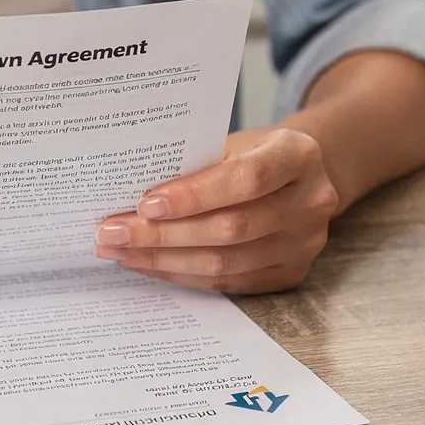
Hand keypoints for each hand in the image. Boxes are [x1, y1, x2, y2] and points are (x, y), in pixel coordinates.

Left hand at [93, 127, 339, 293]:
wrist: (300, 176)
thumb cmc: (254, 153)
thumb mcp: (234, 142)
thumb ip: (196, 164)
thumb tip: (130, 196)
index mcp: (299, 155)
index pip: (246, 179)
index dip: (194, 195)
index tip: (145, 203)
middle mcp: (312, 202)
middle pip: (232, 228)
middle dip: (163, 234)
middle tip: (112, 233)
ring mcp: (305, 244)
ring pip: (226, 263)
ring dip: (164, 260)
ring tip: (121, 251)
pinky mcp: (291, 274)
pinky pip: (228, 282)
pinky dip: (182, 274)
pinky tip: (150, 264)